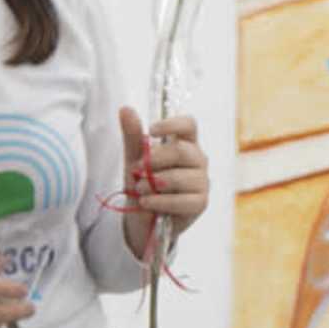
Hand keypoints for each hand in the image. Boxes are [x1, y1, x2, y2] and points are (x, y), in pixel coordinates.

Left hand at [120, 108, 209, 260]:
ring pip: (180, 177)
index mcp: (185, 143)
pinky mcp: (201, 203)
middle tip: (137, 170)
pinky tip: (147, 203)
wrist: (142, 219)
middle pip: (181, 151)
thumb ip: (132, 136)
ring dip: (153, 184)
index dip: (172, 124)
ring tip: (140, 190)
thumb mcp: (134, 159)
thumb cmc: (143, 185)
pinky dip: (159, 202)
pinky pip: (182, 200)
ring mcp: (202, 182)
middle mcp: (198, 160)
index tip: (152, 131)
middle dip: (154, 161)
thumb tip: (125, 108)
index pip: (189, 125)